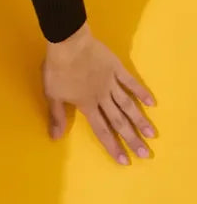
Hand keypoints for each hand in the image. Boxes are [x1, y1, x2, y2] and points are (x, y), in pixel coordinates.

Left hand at [42, 21, 156, 164]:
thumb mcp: (52, 94)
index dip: (112, 146)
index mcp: (87, 104)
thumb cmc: (57, 69)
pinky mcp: (116, 68)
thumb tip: (55, 138)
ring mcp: (111, 83)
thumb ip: (57, 116)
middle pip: (119, 121)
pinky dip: (141, 92)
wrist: (68, 43)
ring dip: (140, 120)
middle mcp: (102, 97)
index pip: (101, 130)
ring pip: (128, 105)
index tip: (124, 161)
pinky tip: (151, 102)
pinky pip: (131, 82)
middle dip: (132, 139)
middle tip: (146, 154)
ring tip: (152, 134)